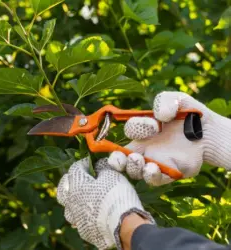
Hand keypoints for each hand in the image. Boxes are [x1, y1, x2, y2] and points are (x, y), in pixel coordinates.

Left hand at [56, 157, 154, 249]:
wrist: (124, 225)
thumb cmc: (116, 195)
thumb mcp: (111, 174)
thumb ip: (102, 167)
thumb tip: (98, 165)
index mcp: (75, 185)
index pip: (75, 168)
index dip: (84, 163)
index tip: (92, 162)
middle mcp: (71, 202)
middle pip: (63, 189)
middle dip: (71, 182)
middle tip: (82, 179)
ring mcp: (76, 218)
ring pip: (69, 207)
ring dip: (75, 201)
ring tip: (85, 199)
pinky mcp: (84, 231)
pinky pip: (80, 221)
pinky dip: (85, 216)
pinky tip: (94, 215)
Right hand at [108, 91, 230, 185]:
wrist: (210, 132)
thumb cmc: (190, 114)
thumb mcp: (177, 100)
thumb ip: (165, 101)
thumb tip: (160, 116)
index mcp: (142, 130)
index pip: (130, 131)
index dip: (137, 127)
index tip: (155, 125)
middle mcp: (144, 148)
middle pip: (121, 158)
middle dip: (117, 159)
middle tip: (125, 156)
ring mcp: (155, 162)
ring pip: (135, 172)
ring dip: (133, 168)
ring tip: (139, 160)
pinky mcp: (169, 173)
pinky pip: (154, 180)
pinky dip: (151, 176)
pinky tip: (153, 168)